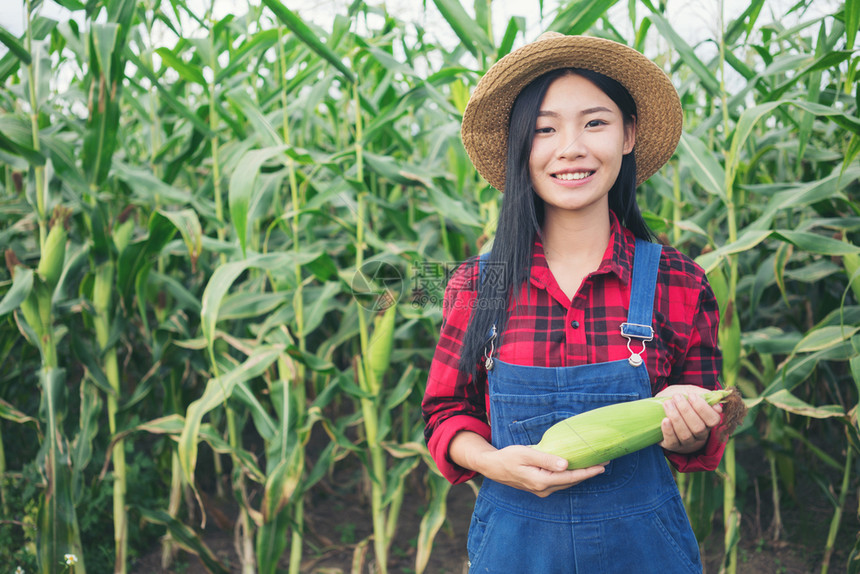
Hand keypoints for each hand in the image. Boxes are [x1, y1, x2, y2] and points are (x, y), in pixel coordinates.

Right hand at [476, 445, 606, 496]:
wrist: (493, 467)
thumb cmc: (508, 457)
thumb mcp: (526, 454)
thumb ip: (546, 459)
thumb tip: (566, 464)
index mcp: (542, 481)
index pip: (571, 477)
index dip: (588, 472)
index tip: (602, 465)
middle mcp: (544, 489)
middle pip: (572, 482)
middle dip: (588, 473)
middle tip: (604, 462)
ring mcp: (542, 490)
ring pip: (567, 483)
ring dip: (581, 475)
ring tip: (594, 465)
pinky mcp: (540, 487)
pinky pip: (560, 482)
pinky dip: (571, 476)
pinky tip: (576, 469)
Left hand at [656, 385, 722, 453]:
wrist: (661, 412)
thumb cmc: (680, 402)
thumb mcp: (691, 394)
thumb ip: (703, 396)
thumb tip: (717, 406)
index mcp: (708, 422)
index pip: (713, 419)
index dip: (703, 408)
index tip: (691, 395)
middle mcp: (700, 435)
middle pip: (698, 428)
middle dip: (686, 411)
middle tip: (676, 397)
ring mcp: (687, 442)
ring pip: (685, 435)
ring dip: (676, 418)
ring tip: (667, 404)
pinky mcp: (673, 446)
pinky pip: (673, 442)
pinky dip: (669, 431)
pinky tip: (665, 420)